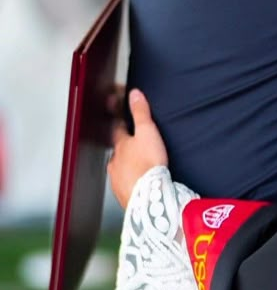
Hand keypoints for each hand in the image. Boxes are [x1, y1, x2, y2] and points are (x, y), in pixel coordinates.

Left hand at [108, 89, 168, 208]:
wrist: (148, 196)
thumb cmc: (148, 165)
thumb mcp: (148, 131)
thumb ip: (141, 112)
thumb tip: (134, 94)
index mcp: (120, 145)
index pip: (117, 129)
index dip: (120, 123)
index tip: (121, 118)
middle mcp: (114, 162)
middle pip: (118, 151)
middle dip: (125, 148)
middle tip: (134, 146)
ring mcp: (117, 179)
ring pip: (119, 169)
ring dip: (127, 166)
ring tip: (138, 167)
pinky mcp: (123, 193)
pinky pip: (124, 185)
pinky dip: (130, 182)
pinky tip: (138, 184)